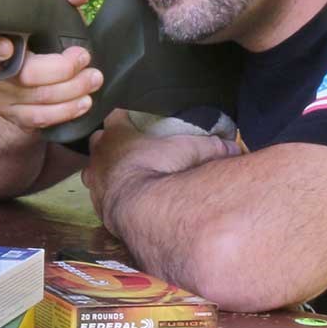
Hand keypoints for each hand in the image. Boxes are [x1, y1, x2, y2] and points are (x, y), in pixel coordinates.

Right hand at [0, 0, 99, 133]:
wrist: (29, 70)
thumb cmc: (40, 35)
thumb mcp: (49, 7)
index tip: (8, 47)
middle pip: (25, 75)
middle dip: (61, 71)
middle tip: (86, 60)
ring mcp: (4, 95)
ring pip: (37, 100)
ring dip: (71, 92)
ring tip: (93, 81)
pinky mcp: (15, 115)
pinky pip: (40, 119)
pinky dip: (65, 112)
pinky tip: (83, 103)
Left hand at [84, 110, 240, 226]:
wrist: (143, 212)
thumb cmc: (163, 172)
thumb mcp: (192, 151)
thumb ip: (212, 146)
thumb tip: (233, 146)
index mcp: (117, 133)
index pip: (115, 115)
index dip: (122, 116)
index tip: (129, 117)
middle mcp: (100, 154)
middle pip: (98, 140)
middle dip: (109, 142)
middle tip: (127, 148)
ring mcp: (95, 181)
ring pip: (93, 168)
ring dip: (105, 169)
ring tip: (122, 174)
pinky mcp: (97, 205)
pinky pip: (98, 195)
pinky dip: (108, 194)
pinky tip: (122, 199)